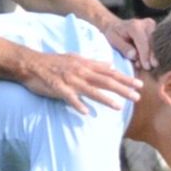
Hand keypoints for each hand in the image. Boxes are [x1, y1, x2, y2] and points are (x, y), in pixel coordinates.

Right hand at [18, 49, 141, 113]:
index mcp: (85, 64)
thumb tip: (109, 65)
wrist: (31, 63)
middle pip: (105, 81)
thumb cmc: (53, 62)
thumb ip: (92, 62)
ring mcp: (70, 80)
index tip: (139, 84)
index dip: (125, 78)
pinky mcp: (58, 88)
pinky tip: (86, 112)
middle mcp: (80, 71)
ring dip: (106, 99)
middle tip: (137, 97)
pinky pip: (69, 98)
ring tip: (119, 107)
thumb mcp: (75, 58)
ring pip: (91, 90)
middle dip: (123, 89)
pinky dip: (78, 104)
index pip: (110, 72)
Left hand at [104, 16, 155, 69]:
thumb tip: (134, 55)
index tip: (146, 67)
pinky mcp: (156, 30)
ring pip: (156, 45)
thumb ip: (123, 48)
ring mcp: (153, 26)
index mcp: (134, 26)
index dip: (145, 56)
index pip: (143, 43)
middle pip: (152, 44)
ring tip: (142, 64)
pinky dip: (152, 53)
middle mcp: (146, 24)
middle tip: (146, 68)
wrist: (117, 26)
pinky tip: (146, 59)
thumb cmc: (114, 34)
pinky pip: (157, 44)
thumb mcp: (113, 40)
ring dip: (151, 56)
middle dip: (150, 57)